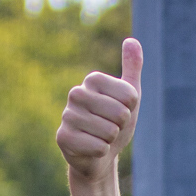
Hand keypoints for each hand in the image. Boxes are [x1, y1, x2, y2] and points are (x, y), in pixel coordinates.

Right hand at [56, 38, 142, 181]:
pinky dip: (100, 151)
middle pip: (120, 114)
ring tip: (100, 137)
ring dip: (110, 140)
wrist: (99, 155)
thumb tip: (132, 40)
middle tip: (110, 127)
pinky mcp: (63, 137)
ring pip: (109, 132)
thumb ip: (132, 68)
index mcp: (92, 80)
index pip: (129, 96)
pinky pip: (98, 147)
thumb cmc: (114, 123)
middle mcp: (76, 93)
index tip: (120, 111)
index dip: (130, 109)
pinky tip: (91, 148)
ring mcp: (67, 115)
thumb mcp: (128, 96)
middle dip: (120, 126)